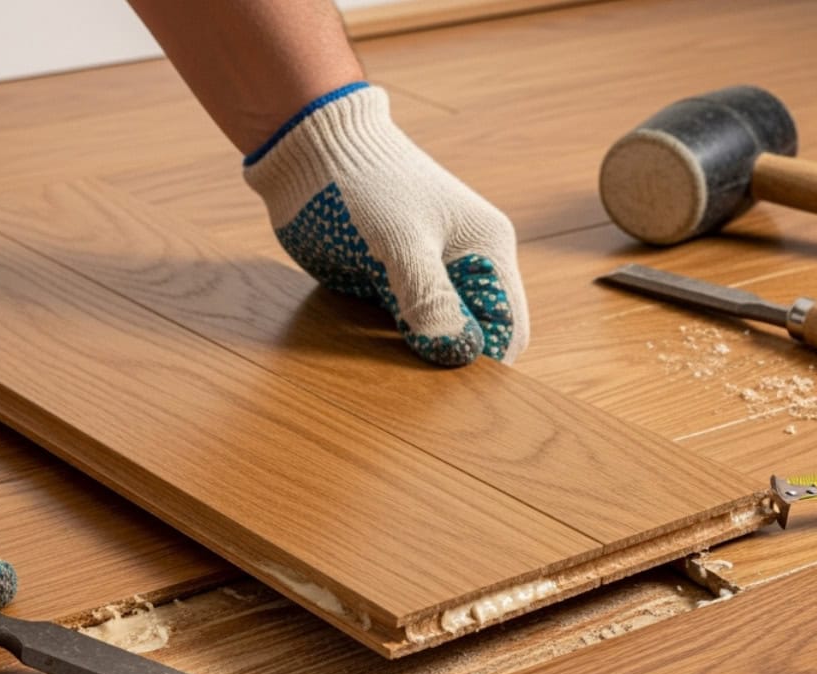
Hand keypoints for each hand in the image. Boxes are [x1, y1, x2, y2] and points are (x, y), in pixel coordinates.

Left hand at [244, 83, 528, 366]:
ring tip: (386, 352)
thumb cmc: (362, 187)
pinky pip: (404, 324)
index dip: (483, 360)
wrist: (308, 151)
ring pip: (438, 334)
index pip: (508, 328)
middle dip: (448, 359)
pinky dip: (391, 339)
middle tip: (411, 374)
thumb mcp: (400, 247)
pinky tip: (369, 340)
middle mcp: (464, 266)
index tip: (444, 378)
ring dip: (417, 352)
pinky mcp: (393, 281)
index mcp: (486, 251)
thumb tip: (462, 353)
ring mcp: (428, 274)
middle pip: (474, 336)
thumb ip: (432, 301)